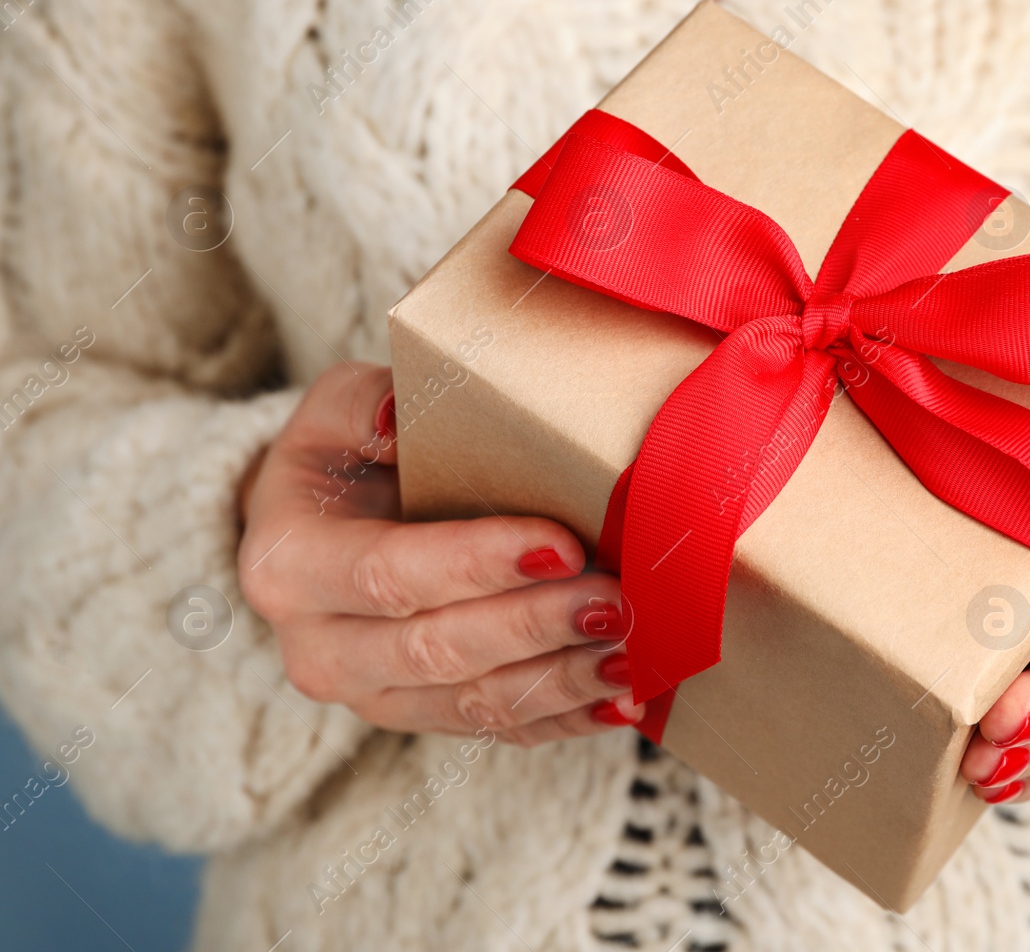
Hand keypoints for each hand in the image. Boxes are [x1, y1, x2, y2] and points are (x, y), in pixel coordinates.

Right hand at [237, 362, 643, 745]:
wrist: (325, 529)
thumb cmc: (344, 456)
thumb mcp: (336, 407)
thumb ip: (368, 405)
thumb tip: (401, 419)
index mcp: (288, 565)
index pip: (388, 574)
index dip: (476, 564)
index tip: (562, 545)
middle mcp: (320, 648)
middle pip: (436, 650)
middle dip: (536, 626)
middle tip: (617, 600)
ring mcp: (372, 695)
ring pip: (475, 703)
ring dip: (563, 680)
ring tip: (635, 652)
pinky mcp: (423, 719)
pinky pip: (500, 730)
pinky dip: (569, 716)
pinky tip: (626, 696)